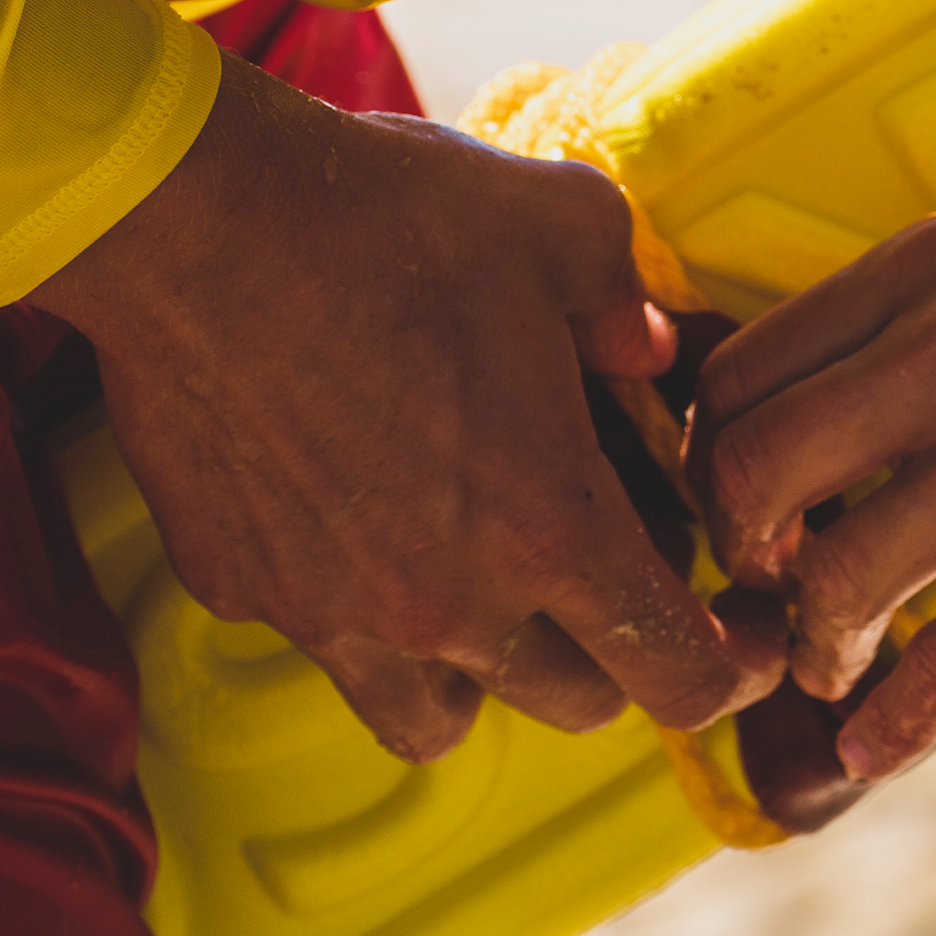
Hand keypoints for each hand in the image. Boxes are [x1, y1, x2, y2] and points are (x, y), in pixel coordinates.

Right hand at [34, 55, 781, 760]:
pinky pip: (327, 642)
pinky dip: (361, 610)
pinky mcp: (240, 588)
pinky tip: (361, 513)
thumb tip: (646, 351)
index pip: (676, 675)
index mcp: (547, 524)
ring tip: (490, 580)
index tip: (740, 637)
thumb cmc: (389, 217)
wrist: (195, 220)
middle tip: (619, 572)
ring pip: (438, 718)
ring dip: (486, 671)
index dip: (732, 669)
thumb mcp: (564, 223)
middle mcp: (444, 602)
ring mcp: (330, 611)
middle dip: (619, 654)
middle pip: (573, 704)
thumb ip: (627, 302)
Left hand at [690, 213, 935, 780]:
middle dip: (741, 558)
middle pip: (751, 468)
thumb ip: (905, 344)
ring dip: (817, 650)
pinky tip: (883, 736)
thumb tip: (755, 450)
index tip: (749, 515)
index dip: (716, 463)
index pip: (745, 368)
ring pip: (827, 577)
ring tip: (844, 662)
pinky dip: (891, 720)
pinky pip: (930, 665)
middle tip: (776, 598)